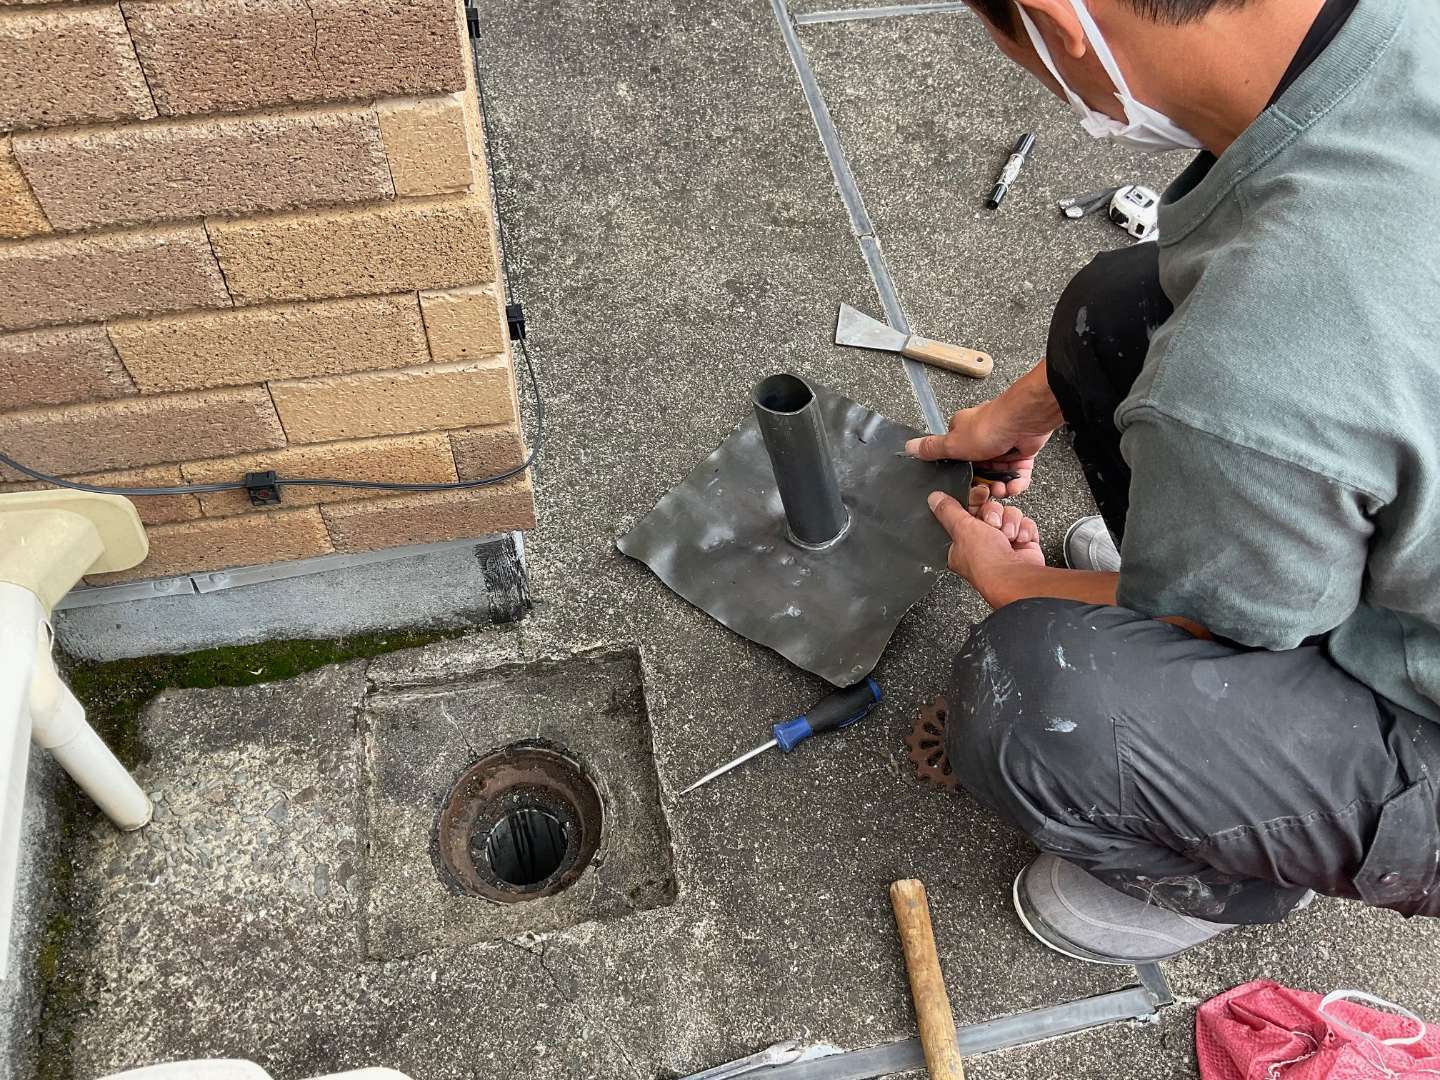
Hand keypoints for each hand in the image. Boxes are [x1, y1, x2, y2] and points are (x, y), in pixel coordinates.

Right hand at [903, 362, 1061, 497]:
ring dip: (1000, 487)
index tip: (965, 488)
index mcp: (964, 435)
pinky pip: (1017, 474)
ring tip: (1001, 490)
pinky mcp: (1022, 453)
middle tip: (986, 493)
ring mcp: (1004, 447)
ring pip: (999, 476)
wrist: (1023, 420)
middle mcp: (983, 440)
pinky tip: (1014, 485)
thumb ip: (932, 448)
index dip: (962, 477)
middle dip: (983, 486)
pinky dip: (1016, 483)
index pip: (957, 461)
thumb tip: (908, 447)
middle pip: (979, 473)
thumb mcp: (953, 442)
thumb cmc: (988, 427)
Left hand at [928, 490, 1043, 599]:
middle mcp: (982, 543)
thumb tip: (935, 499)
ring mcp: (1003, 543)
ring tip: (1007, 537)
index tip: (980, 495)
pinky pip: (1025, 523)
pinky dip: (1025, 530)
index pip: (966, 511)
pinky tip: (1019, 540)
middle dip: (994, 513)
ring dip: (1010, 522)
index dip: (974, 500)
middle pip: (990, 509)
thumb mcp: (961, 529)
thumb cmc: (986, 562)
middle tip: (993, 523)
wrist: (1016, 577)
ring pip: (1009, 514)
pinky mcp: (1023, 544)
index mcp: (961, 542)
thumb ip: (948, 511)